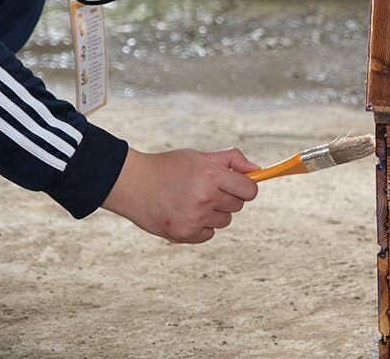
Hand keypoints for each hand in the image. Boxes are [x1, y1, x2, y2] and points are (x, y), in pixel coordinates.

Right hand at [101, 147, 259, 242]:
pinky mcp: (184, 234)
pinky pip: (209, 234)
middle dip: (228, 198)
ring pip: (224, 221)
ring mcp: (194, 218)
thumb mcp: (200, 156)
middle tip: (206, 190)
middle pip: (238, 206)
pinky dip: (201, 227)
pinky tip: (184, 214)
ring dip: (214, 213)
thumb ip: (232, 160)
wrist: (132, 183)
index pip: (250, 191)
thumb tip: (257, 170)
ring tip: (192, 201)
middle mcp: (205, 198)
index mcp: (212, 176)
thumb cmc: (169, 167)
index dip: (245, 187)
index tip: (237, 186)